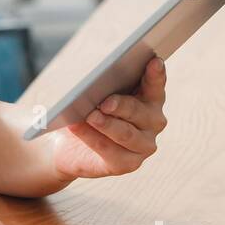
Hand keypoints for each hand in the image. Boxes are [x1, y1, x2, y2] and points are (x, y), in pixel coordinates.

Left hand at [48, 55, 167, 181]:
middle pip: (139, 111)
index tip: (154, 61)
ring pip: (126, 133)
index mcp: (150, 99)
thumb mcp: (93, 94)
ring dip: (107, 124)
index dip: (156, 74)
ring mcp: (144, 144)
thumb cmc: (86, 110)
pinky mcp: (129, 163)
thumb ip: (101, 86)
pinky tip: (77, 128)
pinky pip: (110, 151)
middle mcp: (153, 122)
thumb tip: (95, 82)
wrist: (69, 144)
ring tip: (90, 116)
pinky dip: (91, 138)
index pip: (155, 85)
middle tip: (104, 102)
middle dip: (121, 105)